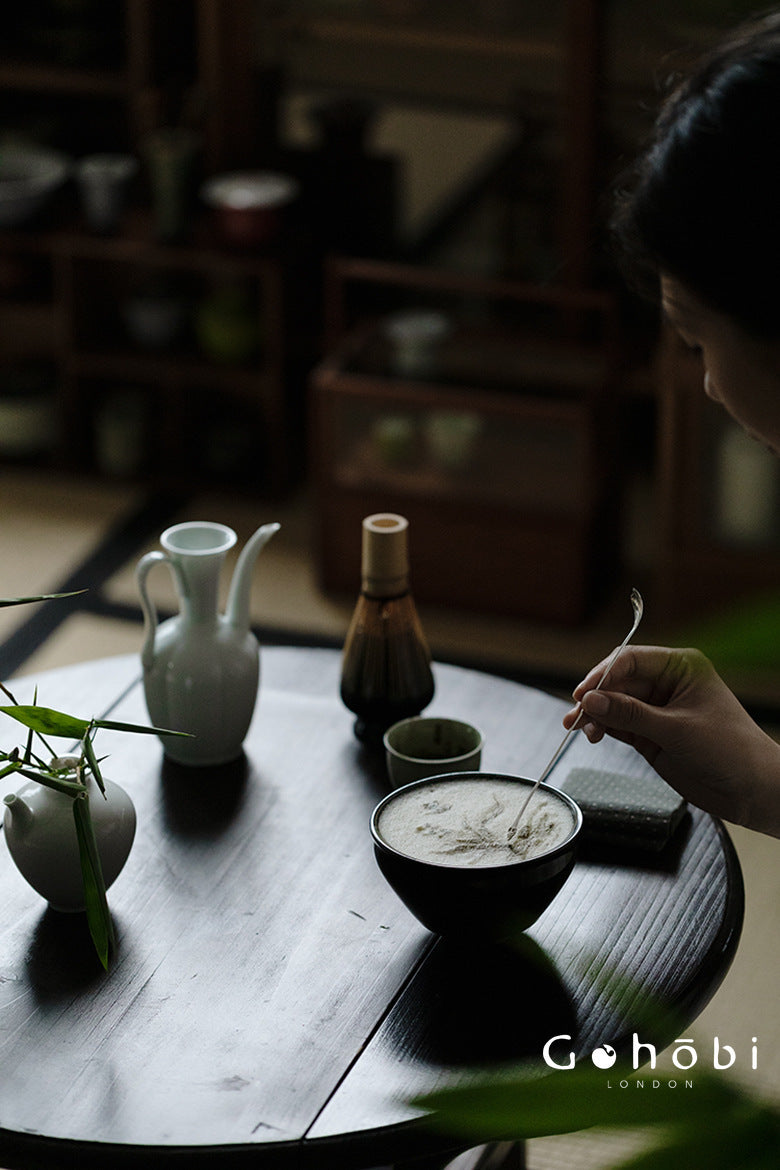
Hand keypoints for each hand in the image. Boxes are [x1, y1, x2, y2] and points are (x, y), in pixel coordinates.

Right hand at [564, 645, 779, 835]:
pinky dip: (602, 728)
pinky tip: (591, 734)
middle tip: (575, 714)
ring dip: (595, 715)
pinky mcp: (650, 733)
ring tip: (579, 729)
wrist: (751, 789)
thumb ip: (630, 714)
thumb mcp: (676, 729)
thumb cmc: (729, 750)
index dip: (603, 674)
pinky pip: (618, 724)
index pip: (632, 659)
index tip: (582, 692)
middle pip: (618, 681)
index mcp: (681, 667)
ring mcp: (657, 709)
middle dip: (595, 697)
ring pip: (614, 704)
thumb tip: (590, 701)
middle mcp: (667, 683)